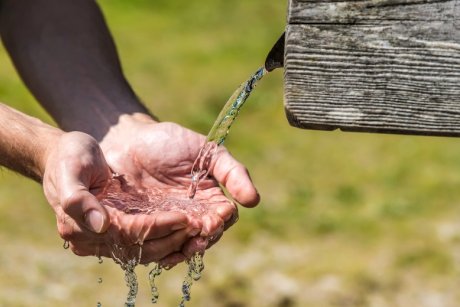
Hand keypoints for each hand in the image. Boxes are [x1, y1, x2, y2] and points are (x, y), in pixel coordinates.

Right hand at [42, 131, 199, 263]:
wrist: (68, 154)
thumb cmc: (69, 156)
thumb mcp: (70, 168)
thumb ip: (78, 198)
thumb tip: (101, 225)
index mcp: (79, 227)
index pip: (127, 234)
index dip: (156, 227)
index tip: (183, 217)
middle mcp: (96, 238)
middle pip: (141, 248)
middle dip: (173, 238)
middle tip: (201, 226)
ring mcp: (109, 236)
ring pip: (148, 249)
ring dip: (176, 242)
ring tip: (202, 230)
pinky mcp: (122, 229)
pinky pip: (148, 241)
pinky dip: (170, 237)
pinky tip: (190, 229)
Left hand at [100, 115, 259, 265]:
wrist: (128, 140)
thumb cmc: (169, 142)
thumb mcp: (206, 151)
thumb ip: (232, 172)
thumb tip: (254, 201)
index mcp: (210, 198)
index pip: (224, 217)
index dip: (221, 221)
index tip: (215, 220)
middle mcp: (192, 214)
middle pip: (205, 236)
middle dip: (203, 239)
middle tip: (198, 237)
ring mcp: (168, 222)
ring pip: (182, 246)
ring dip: (184, 251)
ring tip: (180, 250)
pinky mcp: (146, 228)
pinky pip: (157, 247)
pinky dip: (161, 254)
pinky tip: (162, 257)